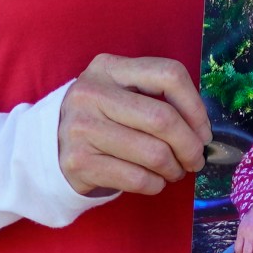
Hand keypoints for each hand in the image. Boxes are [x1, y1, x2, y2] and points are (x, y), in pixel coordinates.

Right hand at [55, 53, 209, 196]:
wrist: (48, 147)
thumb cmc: (101, 119)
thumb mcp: (121, 92)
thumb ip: (157, 98)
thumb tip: (203, 130)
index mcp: (109, 68)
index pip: (168, 75)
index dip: (195, 106)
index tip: (203, 130)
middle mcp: (92, 92)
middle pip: (162, 119)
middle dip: (190, 145)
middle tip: (196, 158)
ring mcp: (82, 128)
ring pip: (153, 153)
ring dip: (175, 168)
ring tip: (175, 171)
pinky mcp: (79, 162)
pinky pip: (137, 178)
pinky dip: (156, 184)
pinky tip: (155, 181)